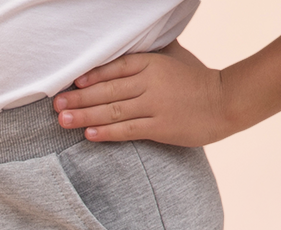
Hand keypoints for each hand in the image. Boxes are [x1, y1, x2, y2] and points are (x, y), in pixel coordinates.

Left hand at [53, 41, 232, 147]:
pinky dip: (107, 132)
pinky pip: (127, 130)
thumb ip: (152, 52)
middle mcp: (149, 83)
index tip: (71, 83)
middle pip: (107, 90)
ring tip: (63, 120)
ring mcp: (154, 106)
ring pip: (113, 110)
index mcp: (151, 63)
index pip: (114, 67)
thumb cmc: (197, 79)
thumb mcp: (174, 57)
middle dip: (79, 98)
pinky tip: (89, 135)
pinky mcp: (160, 127)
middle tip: (56, 105)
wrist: (225, 102)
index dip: (91, 76)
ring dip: (85, 116)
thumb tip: (134, 43)